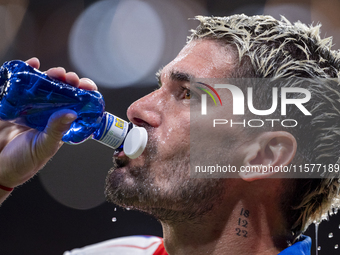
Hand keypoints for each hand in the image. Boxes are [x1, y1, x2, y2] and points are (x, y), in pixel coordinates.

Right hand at [0, 57, 96, 197]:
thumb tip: (72, 113)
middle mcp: (48, 113)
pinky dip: (27, 71)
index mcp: (60, 124)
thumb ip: (56, 131)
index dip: (84, 94)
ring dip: (52, 75)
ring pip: (44, 86)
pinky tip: (33, 64)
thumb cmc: (24, 162)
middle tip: (70, 78)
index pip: (77, 105)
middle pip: (62, 92)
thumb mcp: (44, 147)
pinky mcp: (13, 103)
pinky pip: (21, 84)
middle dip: (69, 82)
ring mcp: (31, 107)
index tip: (87, 86)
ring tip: (56, 72)